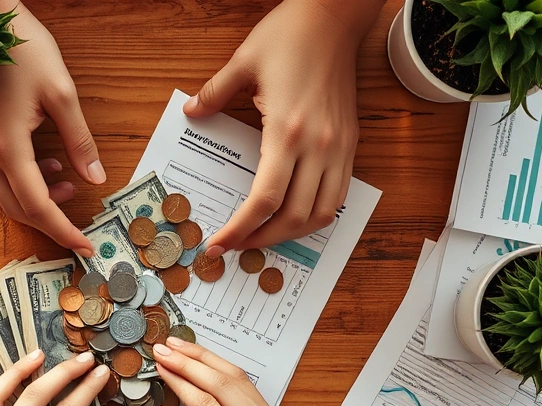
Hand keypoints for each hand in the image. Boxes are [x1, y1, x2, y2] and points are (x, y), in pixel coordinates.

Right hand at [0, 1, 102, 256]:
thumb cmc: (17, 46)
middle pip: (17, 208)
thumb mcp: (61, 93)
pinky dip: (21, 180)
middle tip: (79, 224)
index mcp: (6, 146)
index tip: (84, 245)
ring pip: (4, 194)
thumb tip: (95, 176)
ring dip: (36, 198)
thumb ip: (80, 141)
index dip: (63, 230)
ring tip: (67, 182)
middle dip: (50, 220)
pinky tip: (44, 163)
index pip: (37, 205)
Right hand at [152, 338, 307, 405]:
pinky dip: (223, 369)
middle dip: (189, 361)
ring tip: (181, 345)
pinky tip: (205, 360)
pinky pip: (247, 385)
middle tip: (164, 347)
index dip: (179, 380)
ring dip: (207, 358)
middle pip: (221, 382)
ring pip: (237, 377)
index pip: (204, 403)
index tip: (160, 365)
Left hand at [187, 0, 381, 255]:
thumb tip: (191, 112)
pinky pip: (338, 195)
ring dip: (292, 233)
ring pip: (322, 213)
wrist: (335, 16)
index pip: (263, 200)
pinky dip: (317, 214)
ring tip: (264, 236)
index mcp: (286, 131)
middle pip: (293, 217)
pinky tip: (294, 214)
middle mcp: (317, 146)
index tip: (219, 243)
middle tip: (236, 246)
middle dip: (262, 240)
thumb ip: (214, 94)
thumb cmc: (290, 34)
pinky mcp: (350, 143)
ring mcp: (338, 148)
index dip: (239, 229)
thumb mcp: (242, 61)